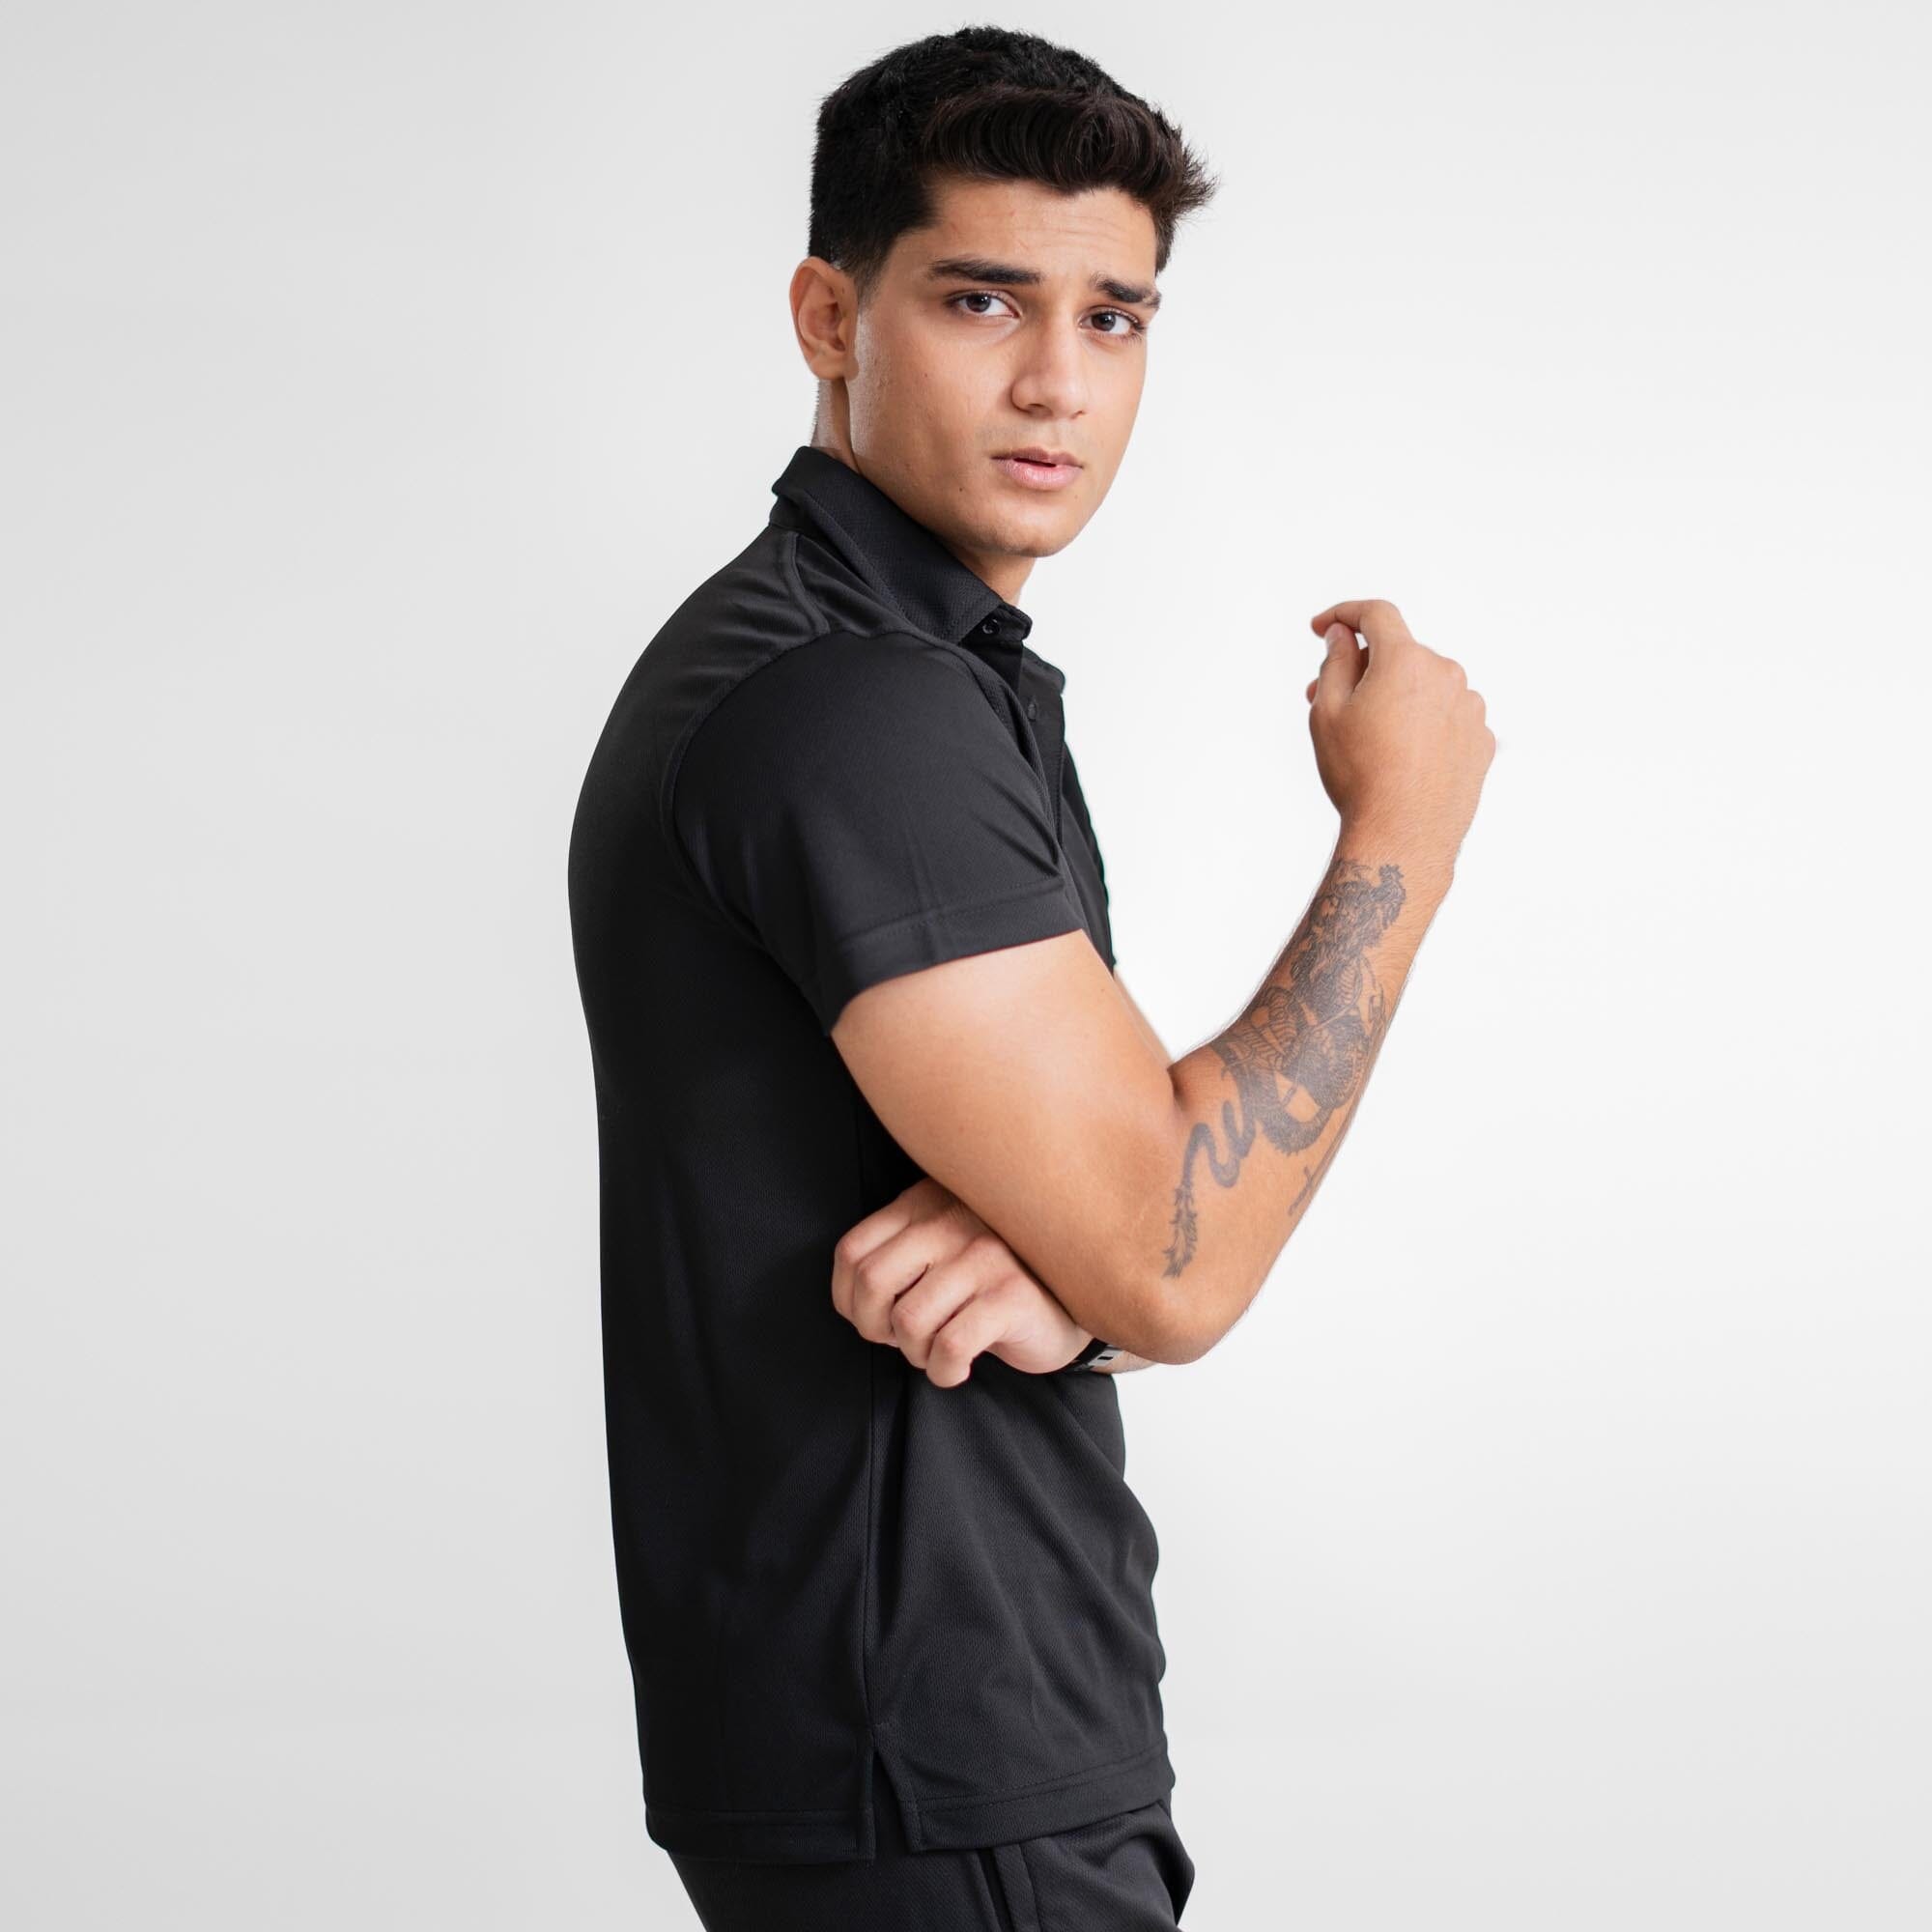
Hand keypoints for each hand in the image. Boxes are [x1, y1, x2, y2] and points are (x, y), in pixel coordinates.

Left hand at [830, 1177, 1091, 1385]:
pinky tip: (959, 1368)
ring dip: (915, 1354)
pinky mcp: (1011, 1296)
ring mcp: (985, 1255)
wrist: (1073, 1304)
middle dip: (874, 1328)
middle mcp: (954, 1219)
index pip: (852, 1250)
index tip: (870, 1321)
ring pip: (908, 1321)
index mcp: (926, 1202)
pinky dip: (943, 1371)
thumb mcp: (941, 1249)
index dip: (847, 1299)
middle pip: (871, 1283)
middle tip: (899, 1341)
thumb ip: (898, 1253)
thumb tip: (851, 1301)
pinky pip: (949, 1347)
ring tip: (937, 1352)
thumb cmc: (994, 1281)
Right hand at [1302, 598, 1494, 872]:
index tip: (1323, 628)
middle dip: (1363, 669)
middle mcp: (1447, 674)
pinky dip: (1423, 723)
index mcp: (1406, 660)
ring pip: (1425, 686)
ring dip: (1396, 697)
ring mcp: (1470, 708)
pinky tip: (1401, 755)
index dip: (1344, 614)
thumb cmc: (1361, 776)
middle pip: (1399, 654)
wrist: (1404, 836)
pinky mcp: (1482, 740)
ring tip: (1367, 736)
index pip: (1376, 614)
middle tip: (1327, 698)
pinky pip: (1446, 717)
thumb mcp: (1328, 713)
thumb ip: (1336, 661)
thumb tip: (1344, 635)